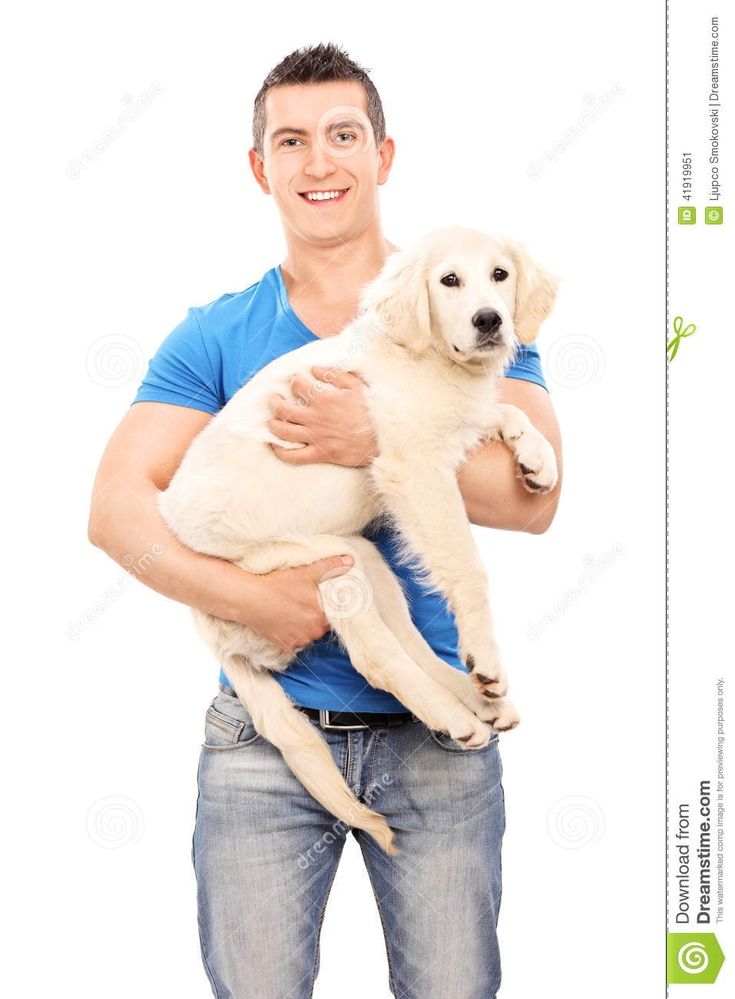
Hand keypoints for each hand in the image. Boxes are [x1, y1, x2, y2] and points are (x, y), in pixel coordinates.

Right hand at [236, 555, 354, 652]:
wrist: (250, 599)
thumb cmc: (279, 584)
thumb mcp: (306, 572)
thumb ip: (331, 567)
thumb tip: (350, 561)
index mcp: (323, 615)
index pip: (335, 614)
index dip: (328, 606)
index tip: (318, 599)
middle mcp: (314, 632)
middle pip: (322, 625)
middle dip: (317, 615)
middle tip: (304, 601)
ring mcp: (300, 641)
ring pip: (310, 633)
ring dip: (306, 625)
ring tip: (293, 610)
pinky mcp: (286, 647)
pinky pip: (296, 642)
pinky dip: (293, 633)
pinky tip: (285, 620)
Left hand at [267, 365, 378, 466]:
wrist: (382, 437)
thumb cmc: (370, 410)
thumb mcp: (356, 385)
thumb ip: (333, 374)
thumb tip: (314, 369)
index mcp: (324, 399)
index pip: (298, 387)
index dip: (293, 382)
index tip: (295, 382)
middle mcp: (316, 418)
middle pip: (283, 409)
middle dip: (274, 402)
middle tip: (274, 399)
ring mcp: (316, 437)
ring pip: (284, 431)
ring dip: (273, 424)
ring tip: (272, 420)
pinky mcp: (320, 454)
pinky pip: (294, 456)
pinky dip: (281, 452)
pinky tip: (275, 446)